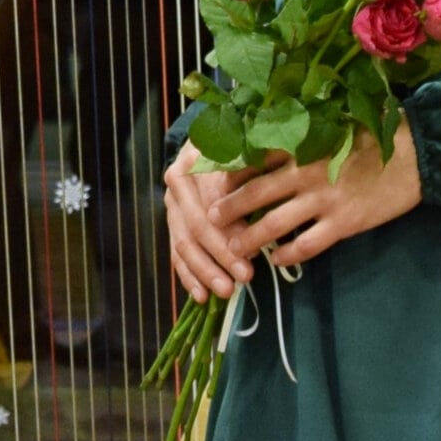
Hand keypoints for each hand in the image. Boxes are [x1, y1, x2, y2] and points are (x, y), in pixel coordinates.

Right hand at [163, 141, 256, 301]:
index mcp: (196, 160)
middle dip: (222, 254)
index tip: (257, 249)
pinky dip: (188, 277)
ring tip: (227, 291)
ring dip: (205, 271)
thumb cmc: (243, 148)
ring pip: (185, 243)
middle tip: (246, 277)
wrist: (214, 143)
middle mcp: (177, 182)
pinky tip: (202, 296)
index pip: (214, 199)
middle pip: (198, 224)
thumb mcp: (254, 152)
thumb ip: (258, 171)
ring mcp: (171, 205)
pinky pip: (176, 254)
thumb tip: (268, 196)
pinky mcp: (171, 223)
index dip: (234, 225)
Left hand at [226, 130, 423, 268]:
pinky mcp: (343, 222)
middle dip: (228, 209)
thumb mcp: (334, 124)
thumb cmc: (376, 134)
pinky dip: (287, 254)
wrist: (418, 154)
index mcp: (303, 143)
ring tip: (232, 249)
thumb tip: (268, 138)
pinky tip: (277, 259)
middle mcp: (306, 171)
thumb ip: (302, 133)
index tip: (212, 183)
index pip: (253, 158)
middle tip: (209, 220)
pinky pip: (306, 244)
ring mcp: (324, 199)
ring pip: (273, 224)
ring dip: (249, 239)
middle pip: (255, 193)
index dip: (228, 173)